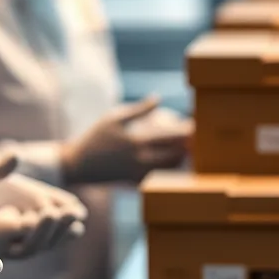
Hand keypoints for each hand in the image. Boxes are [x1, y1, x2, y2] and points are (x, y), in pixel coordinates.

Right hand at [0, 154, 81, 259]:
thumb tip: (16, 153)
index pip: (32, 230)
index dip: (53, 221)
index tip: (69, 209)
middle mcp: (0, 246)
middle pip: (39, 243)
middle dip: (59, 229)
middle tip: (77, 213)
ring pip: (35, 248)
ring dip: (55, 235)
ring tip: (75, 221)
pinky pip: (27, 246)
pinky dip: (44, 237)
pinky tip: (54, 226)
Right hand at [59, 96, 189, 185]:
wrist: (81, 164)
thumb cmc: (96, 136)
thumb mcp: (113, 118)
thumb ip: (138, 109)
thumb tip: (158, 98)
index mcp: (136, 142)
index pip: (169, 137)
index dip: (186, 131)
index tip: (197, 125)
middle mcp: (140, 160)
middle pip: (175, 156)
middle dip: (188, 147)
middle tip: (197, 138)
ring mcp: (139, 173)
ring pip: (169, 168)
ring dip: (180, 157)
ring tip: (187, 146)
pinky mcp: (137, 181)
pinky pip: (160, 174)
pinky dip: (168, 166)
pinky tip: (171, 158)